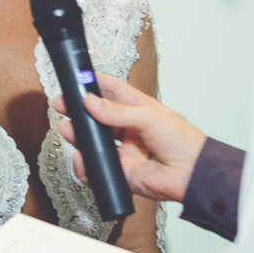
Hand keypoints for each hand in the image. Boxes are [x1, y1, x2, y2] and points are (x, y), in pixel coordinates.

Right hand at [53, 74, 206, 202]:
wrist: (191, 174)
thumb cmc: (183, 142)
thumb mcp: (149, 117)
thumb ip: (117, 112)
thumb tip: (91, 103)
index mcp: (138, 110)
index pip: (112, 92)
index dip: (94, 84)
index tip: (77, 79)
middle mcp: (129, 129)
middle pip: (97, 117)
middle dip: (78, 110)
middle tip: (62, 105)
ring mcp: (123, 151)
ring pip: (93, 142)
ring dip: (78, 135)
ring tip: (68, 129)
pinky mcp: (120, 172)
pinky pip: (97, 168)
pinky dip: (85, 164)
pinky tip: (81, 156)